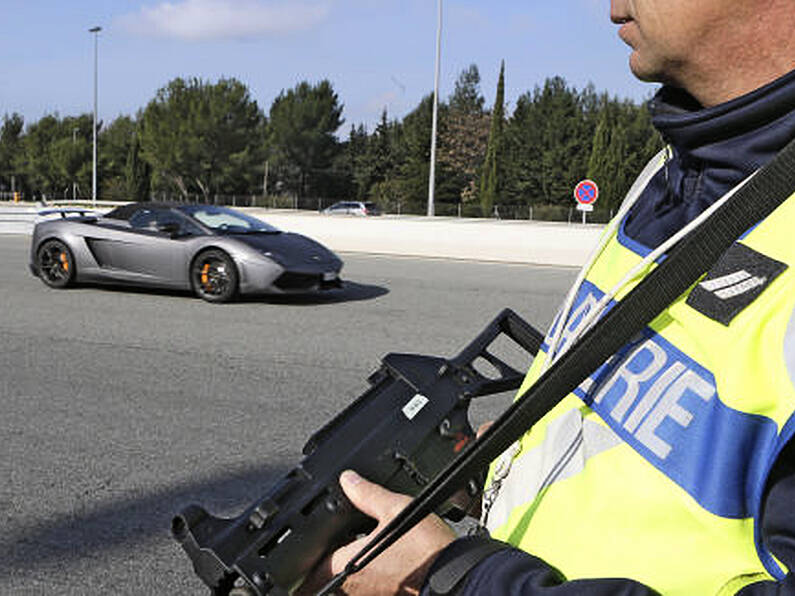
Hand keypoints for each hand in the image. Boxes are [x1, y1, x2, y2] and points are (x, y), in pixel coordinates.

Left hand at [297, 470, 455, 595]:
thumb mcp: (394, 508)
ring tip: (361, 539)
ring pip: (348, 582)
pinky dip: (369, 568)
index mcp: (346, 566)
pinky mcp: (388, 594)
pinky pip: (369, 584)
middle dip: (328, 558)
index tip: (299, 552)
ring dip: (349, 563)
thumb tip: (349, 480)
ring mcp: (372, 594)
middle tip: (337, 536)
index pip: (309, 572)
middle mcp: (355, 588)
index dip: (303, 560)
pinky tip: (383, 551)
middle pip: (328, 575)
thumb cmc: (427, 550)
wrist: (456, 574)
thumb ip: (367, 493)